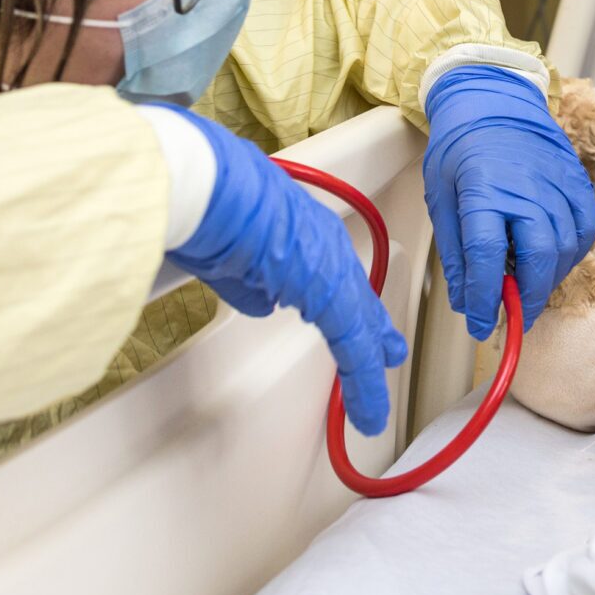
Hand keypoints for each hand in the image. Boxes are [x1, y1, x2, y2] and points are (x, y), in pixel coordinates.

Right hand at [163, 109, 406, 435]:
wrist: (206, 187)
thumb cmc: (205, 204)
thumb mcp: (230, 254)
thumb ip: (252, 283)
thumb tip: (266, 302)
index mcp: (300, 228)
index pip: (334, 274)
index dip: (349, 304)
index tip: (355, 323)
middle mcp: (323, 242)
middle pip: (356, 297)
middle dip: (373, 331)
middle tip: (390, 354)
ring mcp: (330, 264)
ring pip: (357, 324)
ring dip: (364, 367)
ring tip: (373, 405)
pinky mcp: (330, 290)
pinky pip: (352, 342)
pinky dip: (361, 379)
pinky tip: (366, 407)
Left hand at [423, 64, 594, 337]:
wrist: (493, 101)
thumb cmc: (461, 150)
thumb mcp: (442, 198)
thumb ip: (456, 252)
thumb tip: (469, 302)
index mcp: (483, 189)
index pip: (487, 255)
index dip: (484, 298)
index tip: (480, 324)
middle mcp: (526, 187)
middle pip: (538, 255)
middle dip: (526, 297)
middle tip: (513, 316)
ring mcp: (557, 183)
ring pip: (566, 247)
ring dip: (547, 278)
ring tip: (528, 288)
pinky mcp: (578, 182)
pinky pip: (585, 230)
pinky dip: (570, 254)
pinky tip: (551, 260)